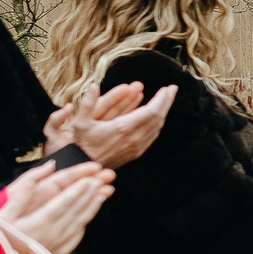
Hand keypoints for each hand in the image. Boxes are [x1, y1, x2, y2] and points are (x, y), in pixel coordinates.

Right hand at [1, 160, 113, 253]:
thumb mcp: (2, 214)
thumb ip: (23, 192)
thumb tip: (47, 169)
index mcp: (36, 224)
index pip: (62, 204)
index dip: (78, 191)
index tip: (91, 178)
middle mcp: (50, 236)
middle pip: (76, 211)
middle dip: (91, 192)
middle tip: (105, 178)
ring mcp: (56, 246)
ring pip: (80, 223)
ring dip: (93, 206)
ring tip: (105, 191)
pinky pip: (76, 236)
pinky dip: (85, 222)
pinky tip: (90, 215)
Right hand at [46, 81, 177, 165]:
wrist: (85, 167)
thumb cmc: (82, 144)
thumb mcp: (80, 123)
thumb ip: (87, 104)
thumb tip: (94, 86)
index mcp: (124, 128)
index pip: (152, 111)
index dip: (162, 99)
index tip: (168, 88)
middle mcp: (134, 138)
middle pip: (158, 117)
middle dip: (167, 102)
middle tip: (172, 89)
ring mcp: (137, 147)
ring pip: (157, 127)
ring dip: (163, 112)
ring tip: (166, 99)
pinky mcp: (137, 153)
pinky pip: (152, 135)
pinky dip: (157, 123)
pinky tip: (157, 116)